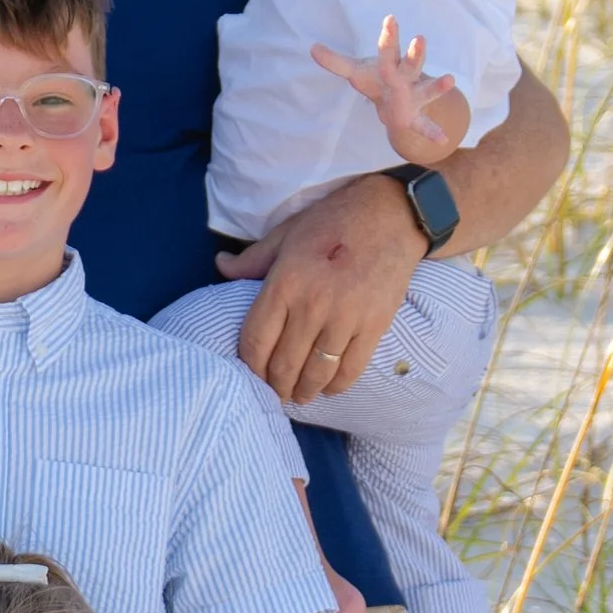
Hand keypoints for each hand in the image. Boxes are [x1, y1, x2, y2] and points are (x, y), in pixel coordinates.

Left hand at [219, 171, 425, 403]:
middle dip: (275, 386)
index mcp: (284, 283)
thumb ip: (252, 259)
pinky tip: (329, 388)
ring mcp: (345, 317)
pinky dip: (337, 385)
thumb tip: (220, 265)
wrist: (392, 215)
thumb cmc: (333, 220)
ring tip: (299, 396)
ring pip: (316, 372)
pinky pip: (351, 368)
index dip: (250, 367)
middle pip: (284, 364)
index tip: (250, 376)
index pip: (256, 341)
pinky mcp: (375, 325)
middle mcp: (312, 305)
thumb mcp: (286, 234)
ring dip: (304, 392)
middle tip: (274, 394)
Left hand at [311, 15, 466, 165]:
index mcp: (391, 65)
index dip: (388, 35)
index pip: (388, 48)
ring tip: (449, 80)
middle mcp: (407, 78)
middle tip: (419, 38)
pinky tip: (444, 140)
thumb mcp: (355, 72)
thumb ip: (335, 62)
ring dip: (437, 86)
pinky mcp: (416, 117)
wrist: (395, 102)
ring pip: (426, 90)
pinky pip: (425, 125)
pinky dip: (433, 132)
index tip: (389, 18)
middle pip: (411, 64)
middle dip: (415, 53)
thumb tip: (312, 47)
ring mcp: (414, 97)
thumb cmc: (376, 81)